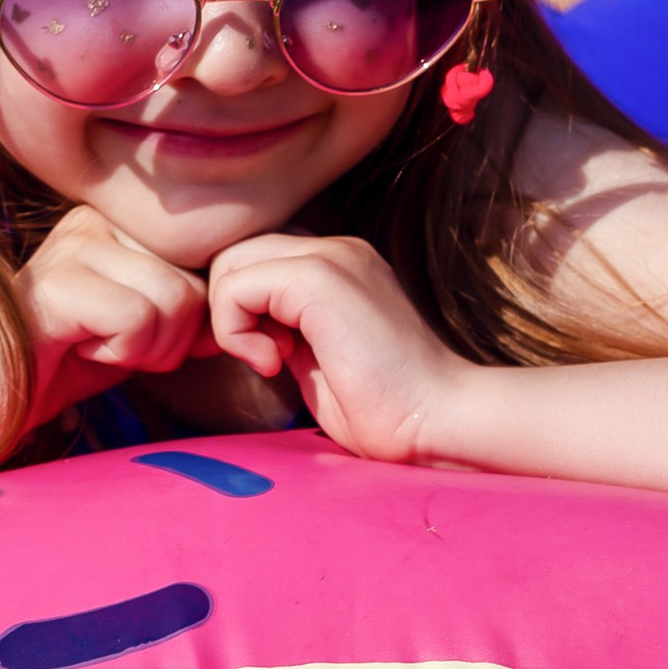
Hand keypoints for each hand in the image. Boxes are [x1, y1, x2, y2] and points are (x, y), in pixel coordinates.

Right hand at [15, 204, 211, 426]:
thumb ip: (189, 317)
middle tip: (110, 348)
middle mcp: (98, 221)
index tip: (143, 344)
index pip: (205, 269)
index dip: (191, 325)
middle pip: (196, 286)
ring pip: (175, 300)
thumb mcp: (140, 335)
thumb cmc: (59, 363)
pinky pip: (137, 319)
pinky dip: (119, 354)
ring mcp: (74, 245)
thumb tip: (247, 316)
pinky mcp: (55, 284)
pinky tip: (76, 350)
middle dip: (168, 341)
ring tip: (92, 347)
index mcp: (120, 225)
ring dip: (143, 350)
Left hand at [206, 230, 472, 464]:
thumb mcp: (317, 359)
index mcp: (341, 265)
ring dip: (232, 319)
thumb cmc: (385, 408)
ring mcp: (331, 257)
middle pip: (237, 252)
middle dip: (230, 310)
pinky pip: (235, 287)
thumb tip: (239, 326)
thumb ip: (282, 330)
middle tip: (265, 359)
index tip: (266, 358)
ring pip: (231, 261)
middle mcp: (337, 249)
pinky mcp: (319, 278)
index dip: (242, 308)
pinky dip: (236, 331)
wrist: (437, 419)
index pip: (258, 258)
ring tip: (273, 359)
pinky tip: (275, 363)